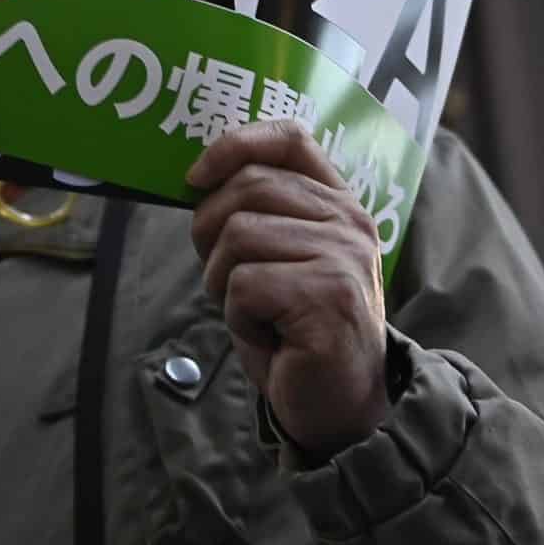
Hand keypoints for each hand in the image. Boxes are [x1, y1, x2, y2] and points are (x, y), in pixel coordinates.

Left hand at [187, 119, 389, 459]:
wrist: (340, 405)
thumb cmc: (297, 331)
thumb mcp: (279, 259)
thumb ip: (257, 213)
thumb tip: (196, 179)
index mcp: (338, 202)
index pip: (289, 139)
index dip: (234, 145)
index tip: (195, 177)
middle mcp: (348, 221)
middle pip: (247, 187)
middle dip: (210, 232)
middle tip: (224, 279)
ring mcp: (342, 256)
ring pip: (238, 235)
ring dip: (224, 283)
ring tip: (256, 313)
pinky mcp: (328, 296)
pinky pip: (244, 285)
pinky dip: (238, 317)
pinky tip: (269, 336)